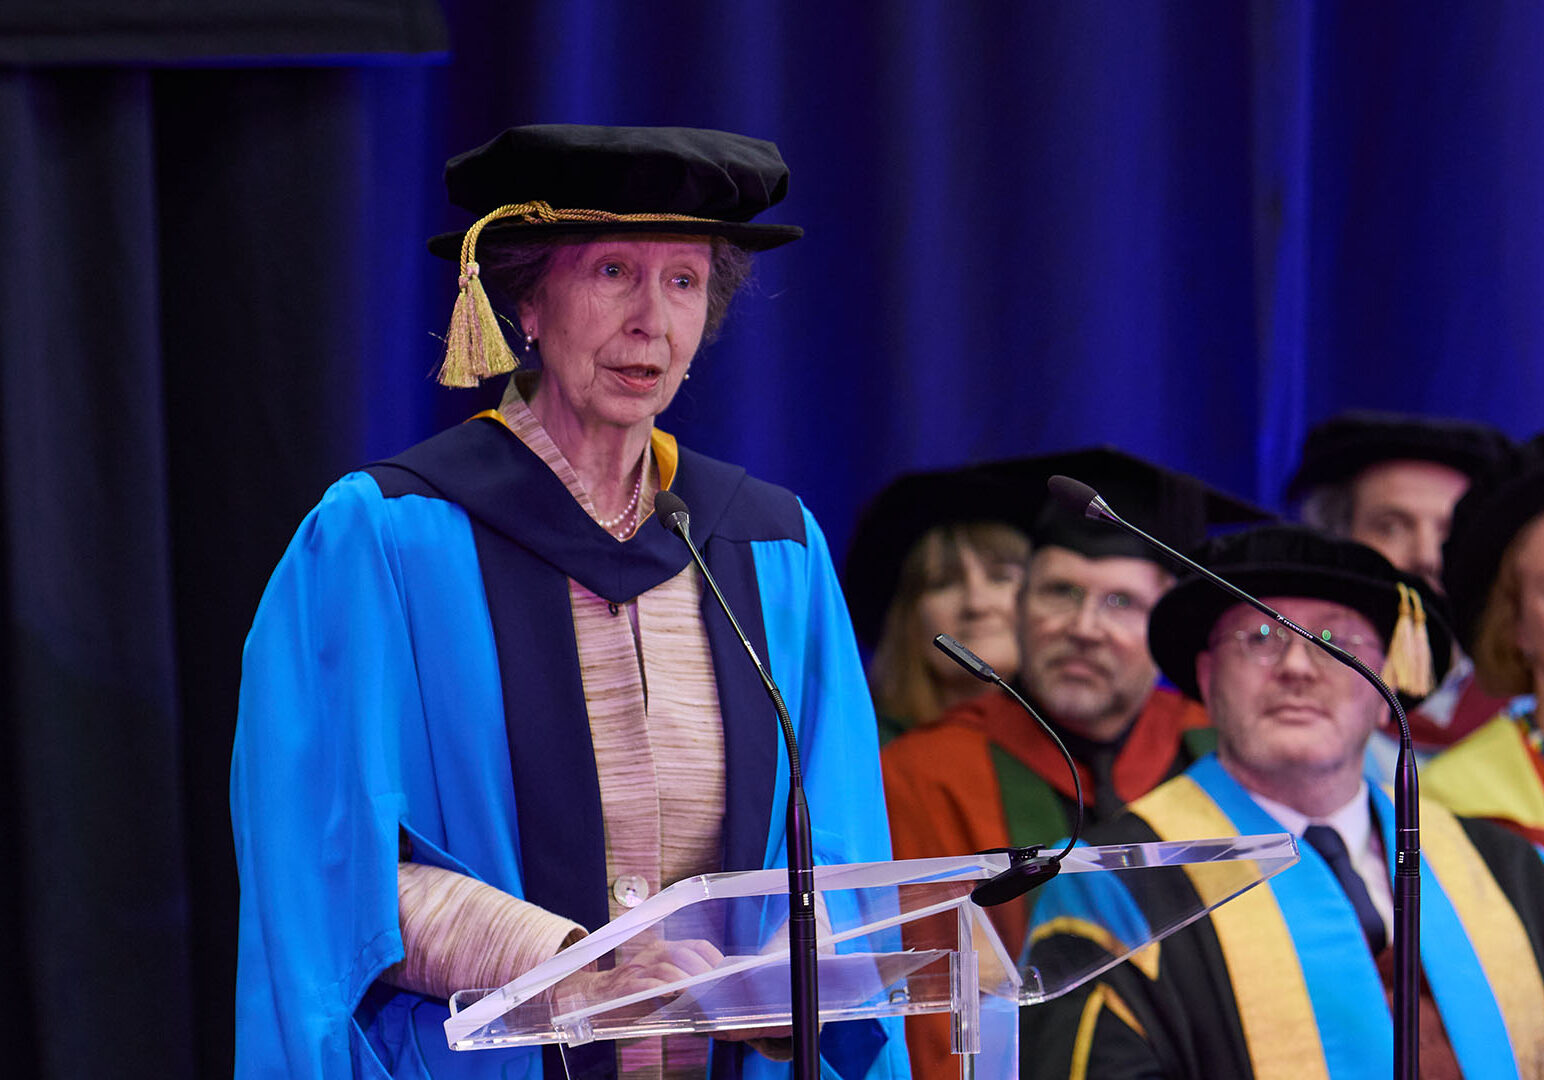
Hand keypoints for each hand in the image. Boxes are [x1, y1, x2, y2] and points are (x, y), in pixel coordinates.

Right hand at [553, 937, 724, 1011]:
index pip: (697, 946)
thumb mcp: (661, 980)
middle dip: (704, 972)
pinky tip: (674, 994)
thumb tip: (714, 992)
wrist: (595, 996)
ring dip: (686, 981)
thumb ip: (683, 981)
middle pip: (685, 955)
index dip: (714, 958)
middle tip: (717, 986)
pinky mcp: (626, 986)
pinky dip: (662, 988)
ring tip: (700, 992)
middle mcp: (653, 954)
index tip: (726, 972)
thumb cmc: (636, 992)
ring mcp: (638, 969)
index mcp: (665, 950)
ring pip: (668, 969)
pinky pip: (647, 984)